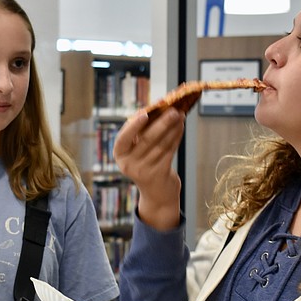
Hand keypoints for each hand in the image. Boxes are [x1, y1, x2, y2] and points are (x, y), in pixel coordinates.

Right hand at [112, 107, 185, 230]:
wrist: (156, 193)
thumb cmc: (146, 163)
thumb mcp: (137, 150)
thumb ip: (141, 132)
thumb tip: (157, 107)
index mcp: (120, 155)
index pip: (123, 139)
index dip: (133, 126)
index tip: (144, 113)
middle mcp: (129, 165)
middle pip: (147, 140)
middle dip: (162, 122)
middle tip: (173, 110)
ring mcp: (144, 171)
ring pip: (161, 144)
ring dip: (172, 128)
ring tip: (180, 115)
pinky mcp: (159, 174)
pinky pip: (169, 151)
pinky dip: (176, 137)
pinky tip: (180, 127)